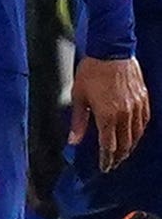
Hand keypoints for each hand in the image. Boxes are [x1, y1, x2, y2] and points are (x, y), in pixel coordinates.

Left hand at [71, 55, 150, 171]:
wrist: (111, 51)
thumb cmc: (91, 72)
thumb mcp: (78, 97)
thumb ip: (78, 122)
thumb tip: (74, 141)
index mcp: (107, 115)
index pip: (109, 145)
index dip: (106, 159)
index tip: (104, 167)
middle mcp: (125, 114)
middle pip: (125, 143)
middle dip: (118, 156)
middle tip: (113, 164)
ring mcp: (137, 106)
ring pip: (136, 134)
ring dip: (130, 146)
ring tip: (123, 153)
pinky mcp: (144, 98)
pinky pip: (144, 121)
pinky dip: (139, 131)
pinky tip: (135, 134)